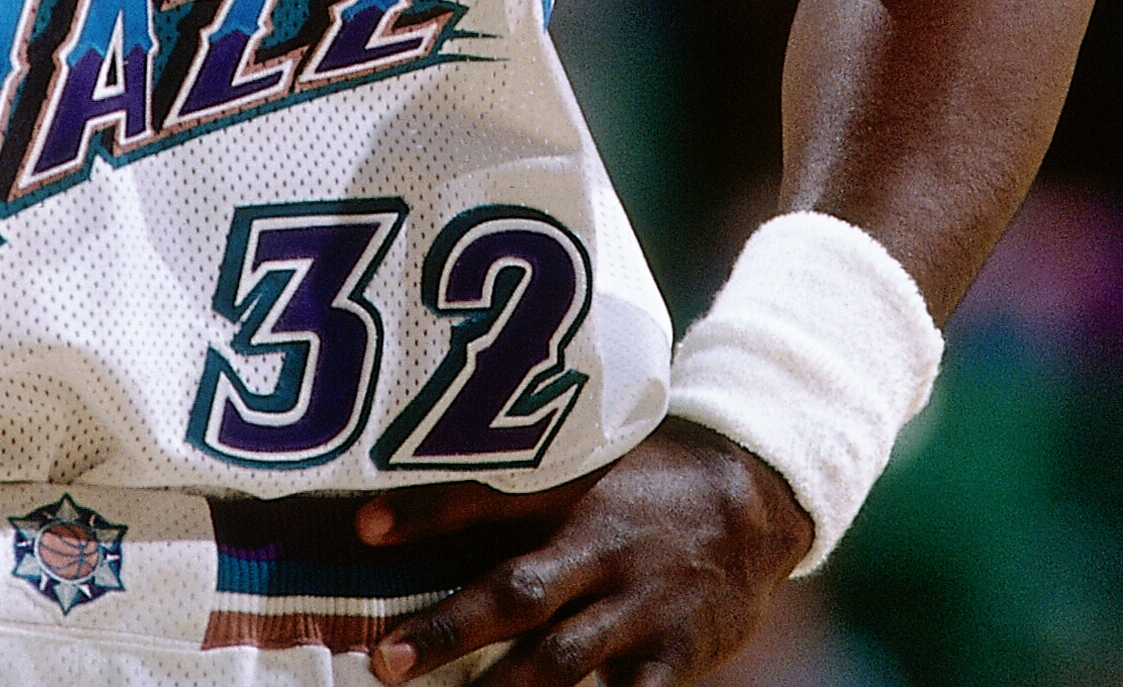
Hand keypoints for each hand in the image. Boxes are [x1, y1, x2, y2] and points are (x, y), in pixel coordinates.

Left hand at [358, 421, 813, 685]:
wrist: (757, 499)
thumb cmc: (647, 483)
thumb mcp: (588, 462)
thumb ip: (510, 490)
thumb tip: (387, 514)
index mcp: (576, 493)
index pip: (496, 493)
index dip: (432, 510)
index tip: (366, 528)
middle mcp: (603, 549)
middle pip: (519, 591)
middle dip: (450, 628)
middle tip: (384, 659)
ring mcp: (641, 607)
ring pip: (563, 660)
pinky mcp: (675, 655)